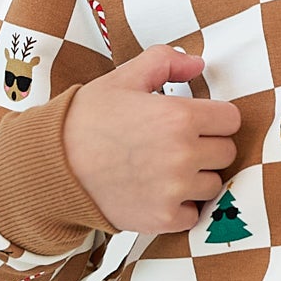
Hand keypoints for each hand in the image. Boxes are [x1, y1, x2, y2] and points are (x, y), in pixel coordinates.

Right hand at [63, 47, 240, 232]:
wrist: (48, 167)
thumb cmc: (85, 120)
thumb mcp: (123, 79)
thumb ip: (165, 62)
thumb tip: (198, 64)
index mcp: (179, 117)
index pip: (231, 120)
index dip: (214, 118)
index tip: (195, 121)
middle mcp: (183, 154)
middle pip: (226, 152)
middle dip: (207, 146)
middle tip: (176, 145)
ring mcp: (174, 190)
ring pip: (213, 184)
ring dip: (196, 178)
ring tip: (165, 169)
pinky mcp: (162, 218)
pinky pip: (193, 214)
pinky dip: (180, 207)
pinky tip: (157, 193)